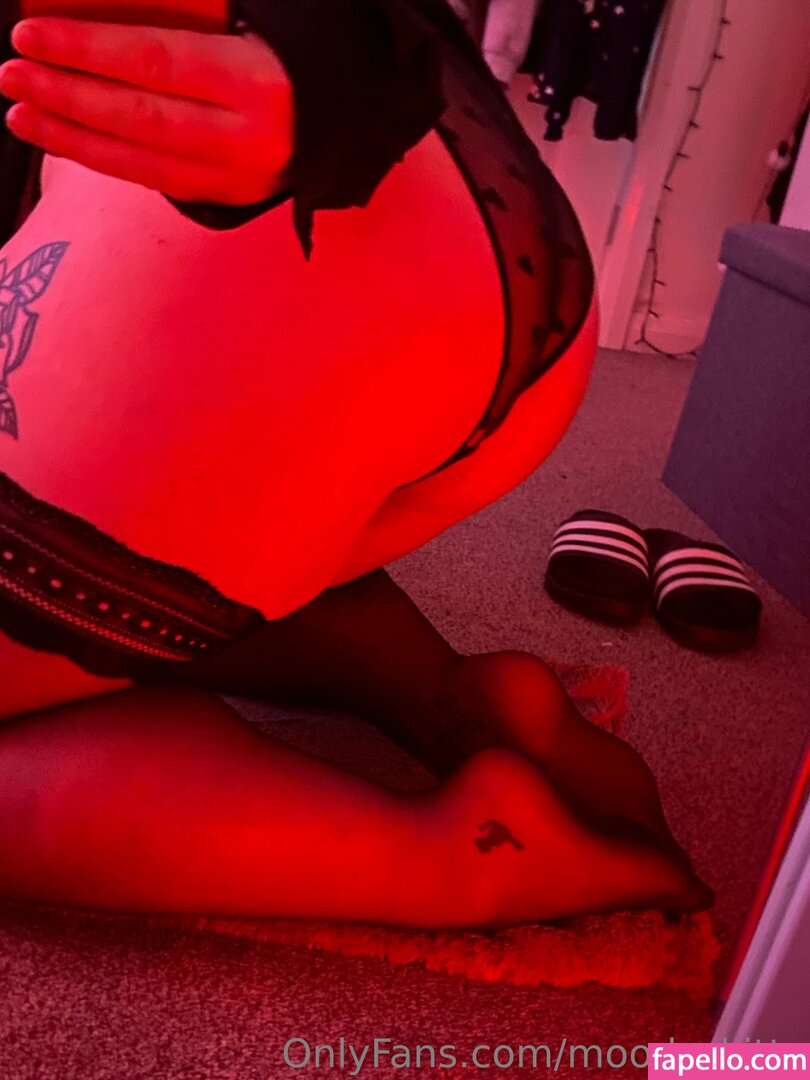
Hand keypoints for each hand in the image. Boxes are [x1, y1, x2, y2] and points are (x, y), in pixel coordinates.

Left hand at [0, 16, 293, 205]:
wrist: (348, 118)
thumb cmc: (289, 58)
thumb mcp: (247, 27)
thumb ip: (186, 28)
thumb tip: (99, 28)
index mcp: (255, 80)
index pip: (154, 61)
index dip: (86, 50)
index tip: (30, 36)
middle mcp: (248, 137)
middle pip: (140, 117)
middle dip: (67, 97)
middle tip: (13, 78)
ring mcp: (242, 175)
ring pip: (143, 162)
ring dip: (74, 140)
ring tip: (21, 117)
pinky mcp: (234, 197)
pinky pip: (158, 182)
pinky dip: (108, 162)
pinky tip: (68, 144)